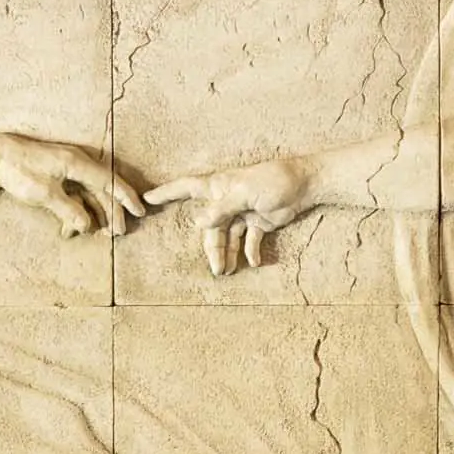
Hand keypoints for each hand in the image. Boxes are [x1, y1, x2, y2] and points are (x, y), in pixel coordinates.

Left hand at [0, 135, 145, 237]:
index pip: (109, 181)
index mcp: (77, 163)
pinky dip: (76, 212)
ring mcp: (68, 169)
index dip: (126, 197)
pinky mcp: (59, 176)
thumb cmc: (19, 171)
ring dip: (93, 215)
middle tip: (117, 233)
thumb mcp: (44, 194)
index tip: (140, 210)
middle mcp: (77, 163)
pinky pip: (76, 195)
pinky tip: (68, 230)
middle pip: (103, 190)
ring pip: (90, 195)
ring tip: (95, 235)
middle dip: (112, 213)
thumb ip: (68, 210)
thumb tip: (87, 226)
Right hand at [143, 155, 316, 274]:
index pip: (187, 188)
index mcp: (220, 186)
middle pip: (211, 228)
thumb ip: (223, 209)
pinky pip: (248, 240)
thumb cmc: (274, 181)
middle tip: (218, 270)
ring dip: (229, 254)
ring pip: (228, 237)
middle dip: (213, 249)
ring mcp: (242, 212)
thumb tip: (199, 223)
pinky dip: (250, 252)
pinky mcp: (258, 222)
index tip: (147, 199)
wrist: (306, 186)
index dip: (167, 193)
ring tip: (229, 272)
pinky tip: (253, 264)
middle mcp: (227, 200)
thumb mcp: (246, 193)